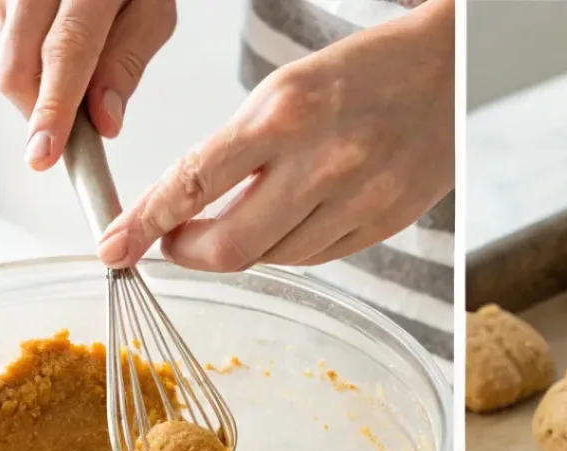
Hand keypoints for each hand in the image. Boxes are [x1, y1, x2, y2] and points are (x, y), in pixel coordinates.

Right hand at [0, 0, 176, 169]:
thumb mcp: (152, 13)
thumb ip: (126, 65)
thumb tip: (104, 122)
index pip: (66, 53)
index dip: (53, 109)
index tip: (44, 153)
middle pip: (17, 62)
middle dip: (38, 113)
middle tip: (64, 135)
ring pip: (6, 54)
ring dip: (36, 85)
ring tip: (71, 71)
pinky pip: (2, 35)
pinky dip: (27, 56)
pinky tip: (51, 42)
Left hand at [97, 0, 453, 269]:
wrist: (451, 79)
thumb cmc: (366, 74)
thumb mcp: (291, 89)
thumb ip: (245, 149)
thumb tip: (199, 206)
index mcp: (285, 114)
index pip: (195, 181)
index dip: (147, 222)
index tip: (115, 246)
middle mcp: (320, 165)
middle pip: (232, 245)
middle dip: (189, 253)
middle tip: (172, 243)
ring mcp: (355, 203)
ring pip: (273, 258)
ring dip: (242, 249)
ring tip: (238, 219)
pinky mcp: (381, 228)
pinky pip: (316, 259)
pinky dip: (288, 251)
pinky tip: (287, 225)